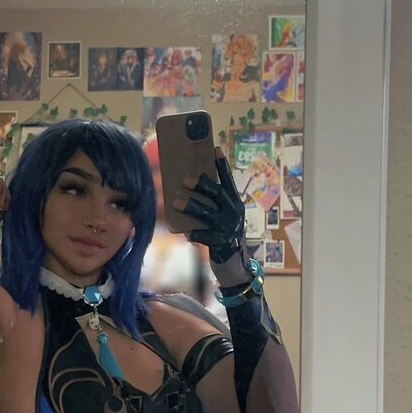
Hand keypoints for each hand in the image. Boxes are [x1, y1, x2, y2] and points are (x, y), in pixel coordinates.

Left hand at [173, 147, 245, 265]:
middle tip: (185, 180)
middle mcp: (234, 213)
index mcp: (235, 203)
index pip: (229, 181)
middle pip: (218, 194)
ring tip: (175, 202)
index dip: (222, 165)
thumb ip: (214, 204)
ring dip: (191, 207)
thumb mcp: (224, 216)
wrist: (234, 263)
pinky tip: (186, 234)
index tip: (216, 149)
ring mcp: (228, 228)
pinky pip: (203, 236)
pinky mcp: (220, 244)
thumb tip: (190, 187)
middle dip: (202, 185)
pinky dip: (193, 234)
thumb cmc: (224, 235)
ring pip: (207, 214)